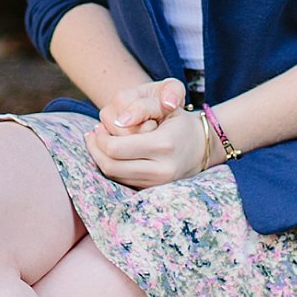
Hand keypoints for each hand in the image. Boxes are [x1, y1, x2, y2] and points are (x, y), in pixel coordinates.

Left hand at [86, 80, 210, 189]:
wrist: (203, 146)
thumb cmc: (181, 122)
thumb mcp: (167, 106)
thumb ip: (141, 108)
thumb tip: (117, 121)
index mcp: (163, 145)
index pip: (115, 148)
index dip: (100, 138)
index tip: (98, 127)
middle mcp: (161, 169)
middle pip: (110, 165)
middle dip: (95, 149)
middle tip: (93, 135)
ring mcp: (158, 183)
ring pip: (114, 175)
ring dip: (100, 159)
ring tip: (99, 143)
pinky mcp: (154, 189)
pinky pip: (123, 180)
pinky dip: (112, 167)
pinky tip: (110, 154)